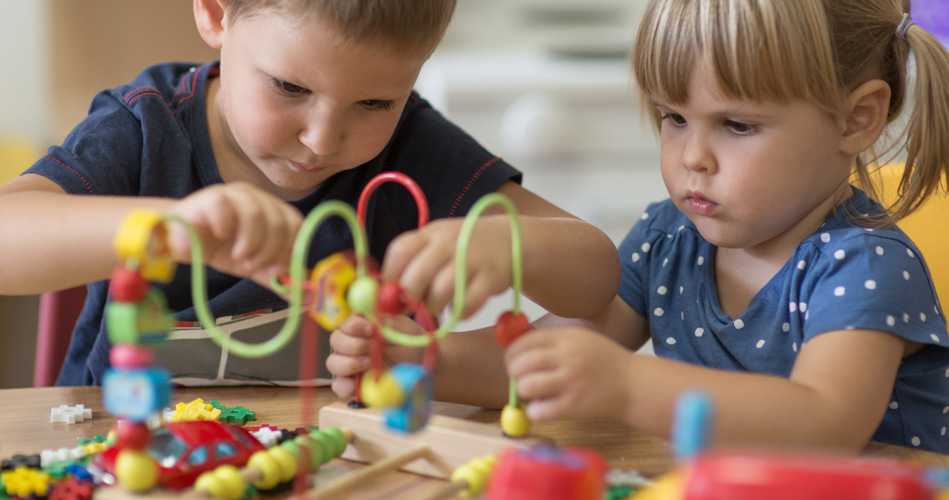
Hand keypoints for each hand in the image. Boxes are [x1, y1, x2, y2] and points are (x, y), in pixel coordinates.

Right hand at [164, 182, 301, 285]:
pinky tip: (219, 235)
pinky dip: (225, 225)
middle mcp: (258, 198)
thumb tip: (301, 296)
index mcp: (273, 211)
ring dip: (250, 242)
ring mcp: (234, 194)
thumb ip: (275, 277)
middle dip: (268, 250)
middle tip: (250, 265)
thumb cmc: (220, 249)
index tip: (274, 268)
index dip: (289, 248)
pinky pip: (224, 206)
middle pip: (278, 221)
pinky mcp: (211, 196)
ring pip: (255, 213)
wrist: (182, 241)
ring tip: (238, 257)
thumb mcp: (252, 266)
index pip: (295, 224)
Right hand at [326, 314, 426, 397]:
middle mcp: (353, 344)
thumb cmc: (412, 346)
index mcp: (363, 326)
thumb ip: (387, 323)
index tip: (371, 329)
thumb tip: (371, 318)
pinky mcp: (354, 386)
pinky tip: (362, 381)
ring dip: (349, 362)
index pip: (346, 322)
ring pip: (333, 362)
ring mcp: (352, 365)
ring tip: (369, 363)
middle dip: (353, 344)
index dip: (354, 325)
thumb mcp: (404, 330)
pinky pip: (339, 386)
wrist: (421, 369)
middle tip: (372, 347)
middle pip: (336, 340)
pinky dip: (346, 385)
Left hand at [382, 216, 514, 317]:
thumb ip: (412, 263)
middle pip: (417, 275)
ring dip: (434, 307)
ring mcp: (472, 259)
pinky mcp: (491, 277)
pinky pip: (468, 304)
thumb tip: (382, 294)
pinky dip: (460, 312)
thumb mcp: (436, 245)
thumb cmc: (463, 248)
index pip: (400, 250)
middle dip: (409, 297)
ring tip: (438, 306)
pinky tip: (461, 308)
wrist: (510, 240)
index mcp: (431, 233)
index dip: (389, 275)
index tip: (389, 292)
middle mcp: (450, 243)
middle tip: (413, 305)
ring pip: (441, 292)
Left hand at [505, 327, 634, 421]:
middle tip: (520, 379)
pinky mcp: (574, 406)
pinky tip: (543, 408)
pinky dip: (534, 411)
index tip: (511, 361)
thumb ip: (551, 342)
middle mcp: (568, 358)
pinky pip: (539, 411)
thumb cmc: (604, 361)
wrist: (633, 384)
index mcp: (567, 339)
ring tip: (532, 393)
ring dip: (523, 392)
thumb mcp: (580, 339)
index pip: (525, 341)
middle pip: (522, 364)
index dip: (511, 353)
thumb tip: (515, 348)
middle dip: (514, 373)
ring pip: (526, 386)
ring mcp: (571, 382)